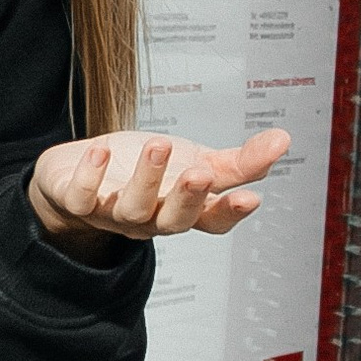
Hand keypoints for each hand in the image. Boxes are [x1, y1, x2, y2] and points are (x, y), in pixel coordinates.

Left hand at [28, 128, 289, 253]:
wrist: (78, 174)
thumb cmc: (146, 172)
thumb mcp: (196, 162)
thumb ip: (240, 162)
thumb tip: (284, 139)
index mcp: (183, 210)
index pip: (212, 222)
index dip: (230, 214)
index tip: (250, 198)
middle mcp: (151, 217)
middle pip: (172, 221)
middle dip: (188, 199)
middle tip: (201, 173)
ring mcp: (112, 213)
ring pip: (131, 208)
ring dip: (146, 179)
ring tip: (160, 145)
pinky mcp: (76, 200)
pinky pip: (81, 197)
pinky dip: (90, 177)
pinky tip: (101, 150)